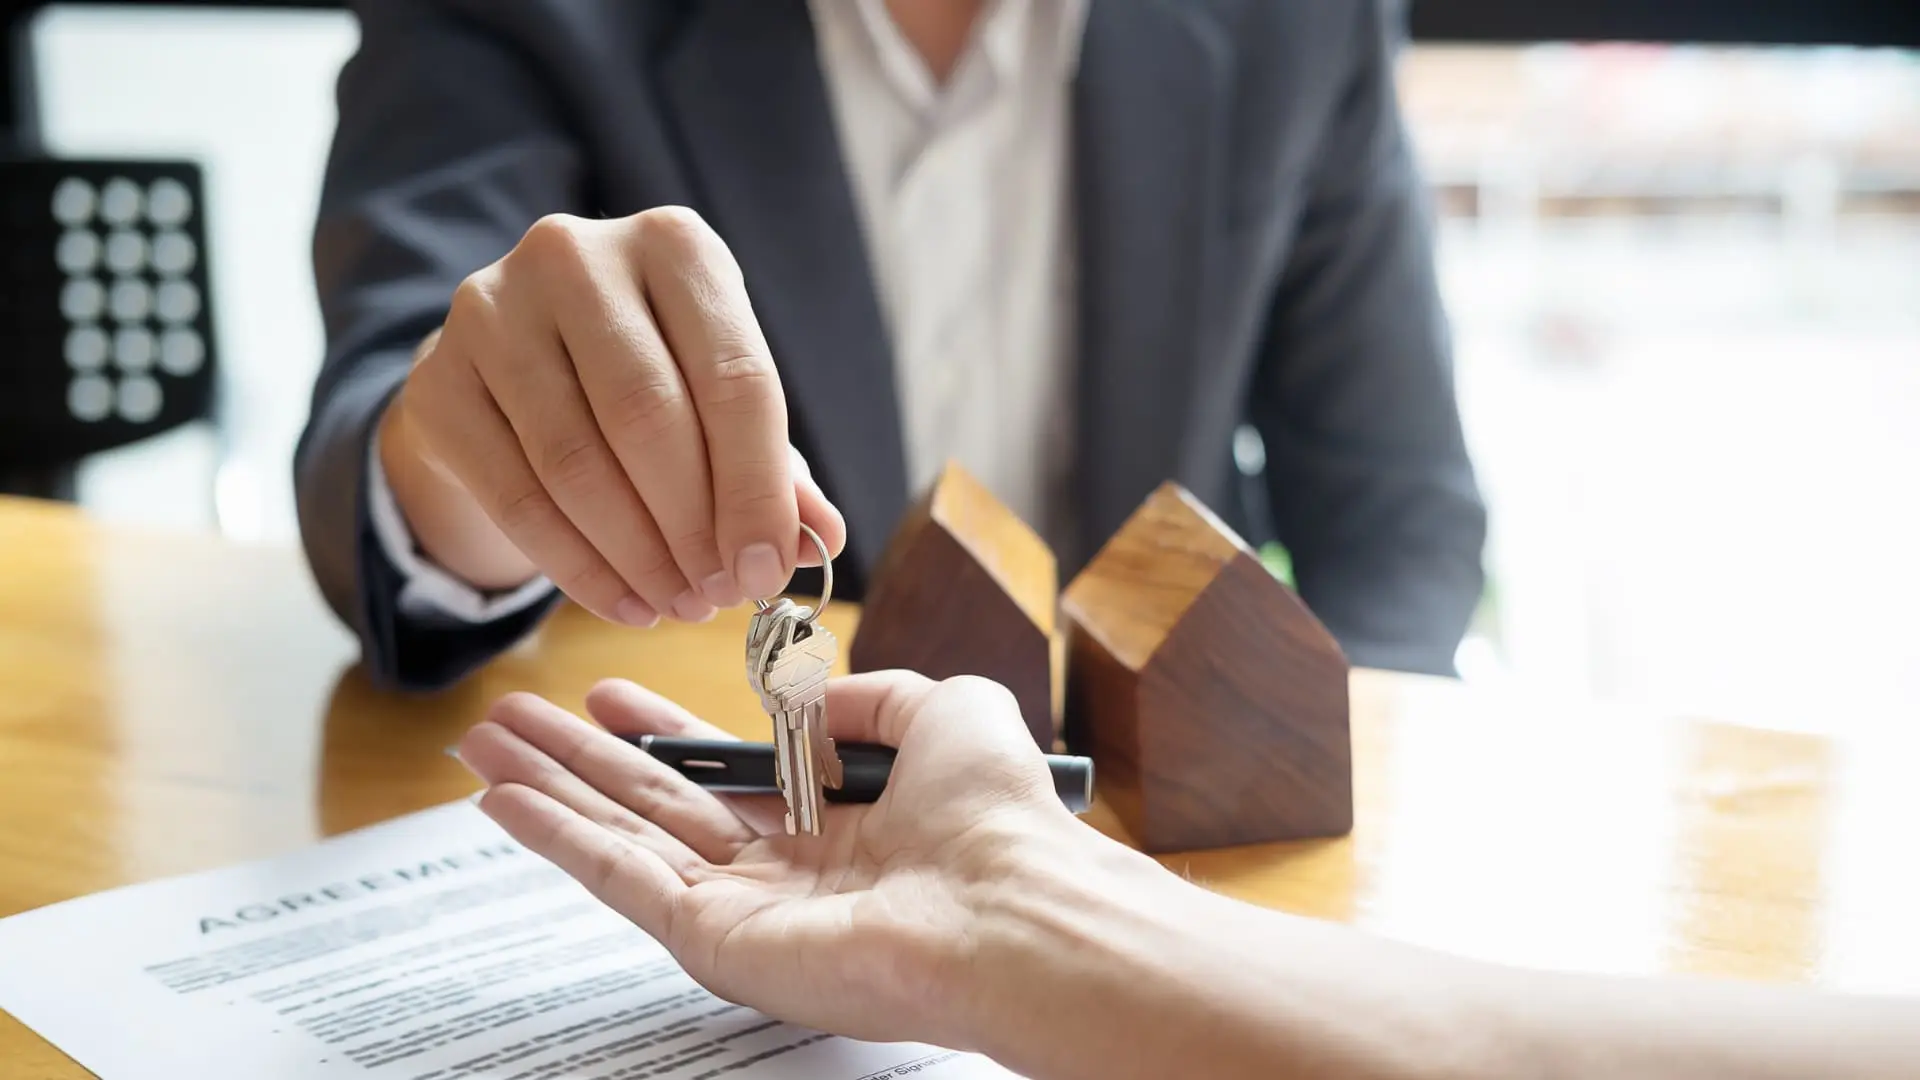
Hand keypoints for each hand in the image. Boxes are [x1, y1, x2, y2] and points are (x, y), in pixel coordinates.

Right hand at [380, 206, 845, 625]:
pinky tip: (623, 602)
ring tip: (677, 604)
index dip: (756, 489)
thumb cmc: (648, 376)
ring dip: (638, 556)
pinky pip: (517, 496)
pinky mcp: (439, 378)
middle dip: (694, 527)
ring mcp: (492, 310)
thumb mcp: (720, 401)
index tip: (767, 570)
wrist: (514, 363)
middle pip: (648, 418)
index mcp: (675, 244)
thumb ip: (776, 466)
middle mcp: (577, 256)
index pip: (734, 378)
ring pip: (577, 463)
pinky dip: (578, 566)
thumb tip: (822, 538)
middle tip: (717, 595)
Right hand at [455, 672, 1080, 1046]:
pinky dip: (555, 837)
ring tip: (479, 745)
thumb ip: (872, 695)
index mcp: (835, 824)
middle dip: (578, 759)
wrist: (1010, 902)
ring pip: (622, 837)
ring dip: (546, 790)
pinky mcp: (714, 942)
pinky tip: (502, 801)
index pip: (725, 774)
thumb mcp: (945, 710)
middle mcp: (782, 873)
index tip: (606, 693)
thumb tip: (813, 698)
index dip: (662, 730)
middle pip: (654, 803)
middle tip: (508, 719)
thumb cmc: (997, 814)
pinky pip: (620, 879)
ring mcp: (742, 911)